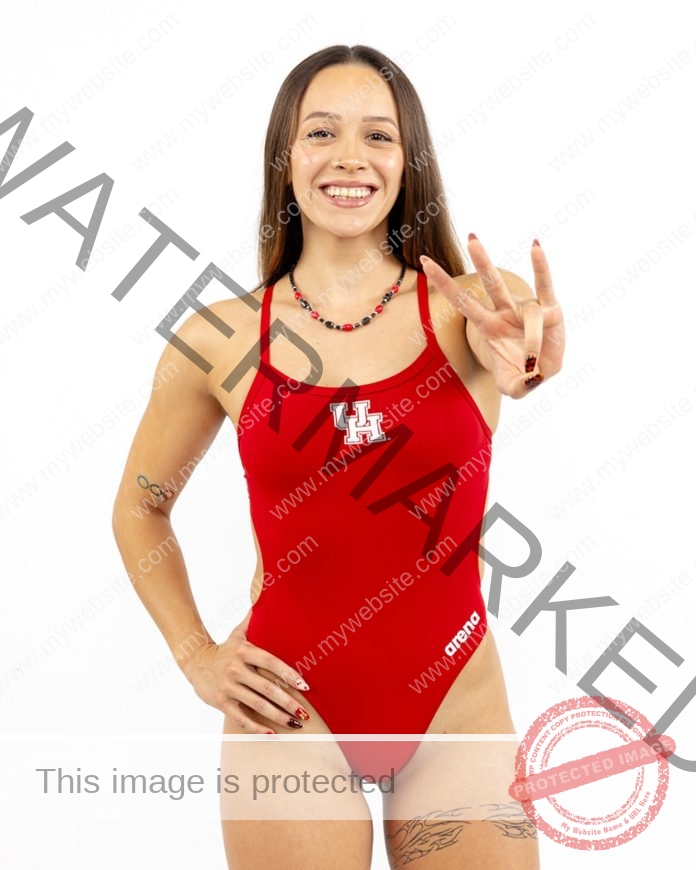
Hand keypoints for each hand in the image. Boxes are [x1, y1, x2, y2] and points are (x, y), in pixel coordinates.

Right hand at [179, 611, 310, 732]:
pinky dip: (257, 727)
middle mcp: (237, 670)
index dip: (288, 674)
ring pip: (257, 705)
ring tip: (296, 723)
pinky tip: (272, 733)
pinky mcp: (221, 702)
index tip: (305, 686)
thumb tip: (266, 594)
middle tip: (305, 713)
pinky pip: (241, 718)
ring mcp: (229, 687)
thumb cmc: (225, 648)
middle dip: (288, 702)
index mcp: (245, 652)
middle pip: (267, 688)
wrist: (194, 661)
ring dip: (278, 716)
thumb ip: (254, 619)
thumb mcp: (238, 632)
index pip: (271, 663)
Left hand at [420, 236, 564, 397]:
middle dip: (482, 261)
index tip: (426, 263)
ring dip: (525, 277)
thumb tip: (530, 380)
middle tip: (471, 237)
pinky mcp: (551, 311)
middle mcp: (506, 313)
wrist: (543, 372)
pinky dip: (541, 268)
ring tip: (527, 249)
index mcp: (490, 327)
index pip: (463, 302)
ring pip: (524, 296)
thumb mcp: (514, 387)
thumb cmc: (521, 375)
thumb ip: (518, 387)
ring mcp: (527, 310)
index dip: (445, 284)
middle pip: (490, 285)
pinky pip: (545, 288)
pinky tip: (536, 246)